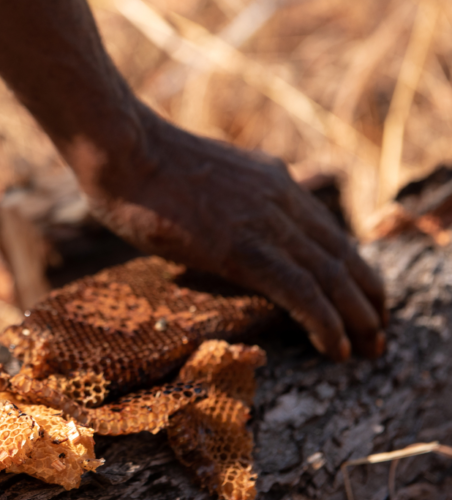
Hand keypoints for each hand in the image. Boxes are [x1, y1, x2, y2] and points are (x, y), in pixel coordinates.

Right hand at [81, 107, 386, 360]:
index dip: (350, 269)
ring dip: (357, 317)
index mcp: (271, 180)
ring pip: (332, 276)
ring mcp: (265, 220)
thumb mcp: (196, 180)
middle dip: (367, 297)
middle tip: (377, 334)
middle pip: (343, 254)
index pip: (327, 231)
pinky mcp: (243, 248)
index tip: (357, 298)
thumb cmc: (137, 166)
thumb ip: (218, 203)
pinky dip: (325, 323)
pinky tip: (334, 349)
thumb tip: (207, 229)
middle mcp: (280, 196)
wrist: (122, 149)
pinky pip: (301, 291)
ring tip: (369, 350)